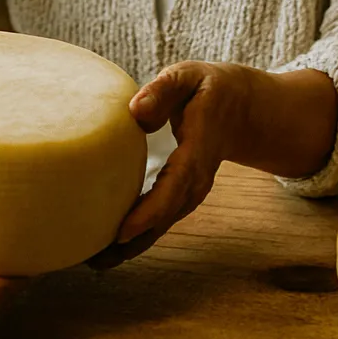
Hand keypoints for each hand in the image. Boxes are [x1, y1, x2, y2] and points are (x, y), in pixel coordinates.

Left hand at [89, 61, 252, 269]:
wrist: (242, 109)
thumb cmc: (209, 87)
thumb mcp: (190, 76)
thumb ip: (164, 89)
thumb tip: (136, 111)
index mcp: (199, 148)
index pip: (176, 184)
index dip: (151, 211)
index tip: (122, 231)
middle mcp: (197, 177)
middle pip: (166, 215)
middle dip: (133, 240)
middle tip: (95, 260)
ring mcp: (191, 189)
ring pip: (162, 223)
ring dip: (132, 246)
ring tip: (95, 262)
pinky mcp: (181, 193)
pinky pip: (160, 217)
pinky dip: (137, 235)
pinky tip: (108, 248)